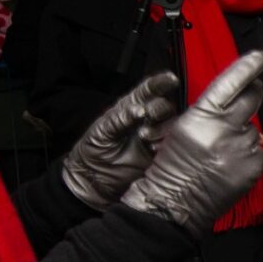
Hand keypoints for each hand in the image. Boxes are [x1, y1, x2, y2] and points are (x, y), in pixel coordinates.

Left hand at [58, 72, 181, 209]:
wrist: (91, 182)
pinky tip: (153, 148)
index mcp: (129, 108)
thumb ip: (120, 118)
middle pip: (164, 107)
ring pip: (170, 126)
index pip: (148, 90)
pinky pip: (170, 147)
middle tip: (150, 115)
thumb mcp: (101, 131)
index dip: (161, 83)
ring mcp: (153, 138)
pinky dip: (166, 145)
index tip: (171, 79)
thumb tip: (139, 109)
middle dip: (161, 108)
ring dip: (162, 128)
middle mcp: (145, 121)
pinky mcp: (158, 156)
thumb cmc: (92, 152)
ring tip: (145, 137)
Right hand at [120, 54, 262, 229]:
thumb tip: (238, 100)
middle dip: (252, 94)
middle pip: (252, 99)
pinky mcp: (253, 167)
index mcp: (202, 117)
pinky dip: (248, 155)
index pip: (231, 83)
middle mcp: (224, 131)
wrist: (173, 204)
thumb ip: (210, 113)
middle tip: (247, 99)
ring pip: (253, 129)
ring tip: (222, 152)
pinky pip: (258, 151)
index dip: (248, 67)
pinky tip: (229, 165)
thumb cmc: (173, 166)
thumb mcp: (183, 129)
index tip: (260, 58)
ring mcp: (241, 150)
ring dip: (243, 134)